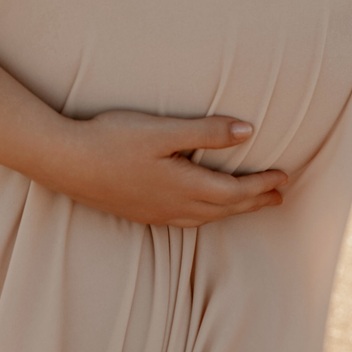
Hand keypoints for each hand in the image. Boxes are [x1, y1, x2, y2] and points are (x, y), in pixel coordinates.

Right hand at [47, 110, 287, 227]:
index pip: (236, 190)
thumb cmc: (112, 140)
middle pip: (226, 208)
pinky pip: (187, 221)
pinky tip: (201, 210)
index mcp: (185, 186)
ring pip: (207, 218)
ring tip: (249, 203)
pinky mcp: (141, 213)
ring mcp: (157, 213)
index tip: (285, 176)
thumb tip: (248, 131)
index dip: (263, 184)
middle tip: (279, 195)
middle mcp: (175, 206)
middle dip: (255, 201)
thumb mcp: (162, 131)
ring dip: (234, 210)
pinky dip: (208, 216)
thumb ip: (206, 132)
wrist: (66, 163)